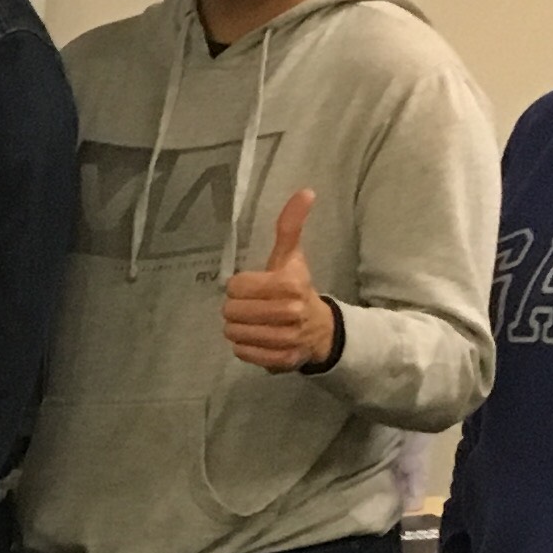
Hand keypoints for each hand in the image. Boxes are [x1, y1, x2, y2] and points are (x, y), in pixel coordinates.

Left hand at [222, 186, 337, 369]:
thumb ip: (291, 225)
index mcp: (288, 284)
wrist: (320, 330)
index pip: (236, 286)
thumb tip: (306, 191)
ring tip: (255, 322)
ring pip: (234, 333)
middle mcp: (289, 312)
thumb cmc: (298, 289)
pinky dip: (246, 347)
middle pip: (231, 311)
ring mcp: (285, 339)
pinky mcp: (280, 361)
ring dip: (239, 328)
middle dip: (237, 308)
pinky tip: (258, 338)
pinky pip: (243, 353)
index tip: (254, 288)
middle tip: (252, 307)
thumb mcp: (292, 256)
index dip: (240, 287)